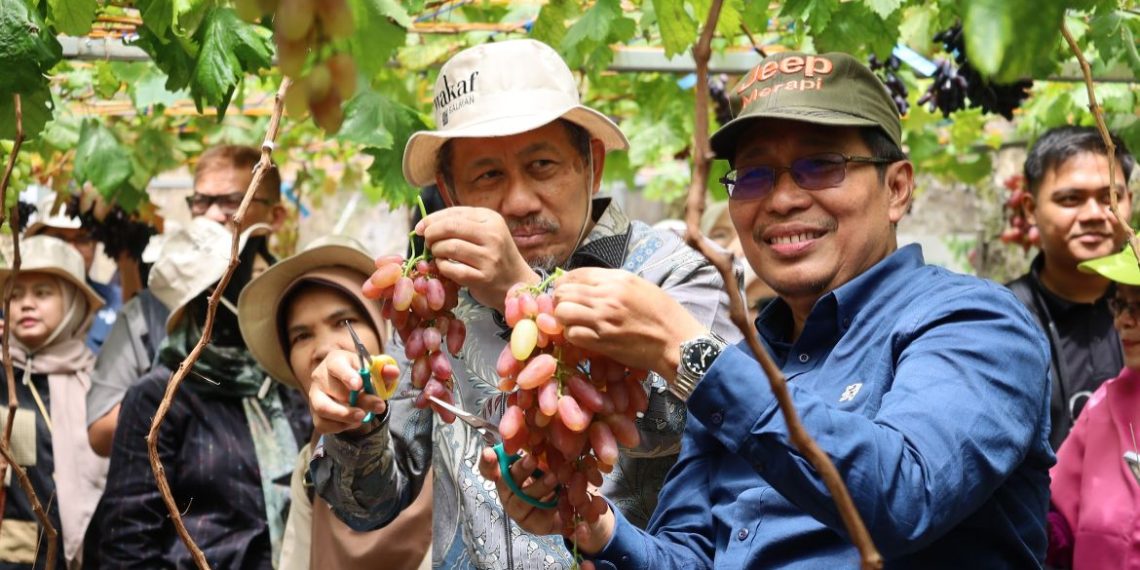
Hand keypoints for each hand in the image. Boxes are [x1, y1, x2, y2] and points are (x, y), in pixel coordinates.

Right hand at [308, 349, 392, 434]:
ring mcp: (314, 396)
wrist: (349, 388)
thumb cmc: (362, 376)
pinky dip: (340, 427)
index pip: (336, 366)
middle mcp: (320, 377)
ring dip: (345, 415)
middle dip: (359, 400)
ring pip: (323, 408)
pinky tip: (354, 422)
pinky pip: (323, 424)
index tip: (358, 385)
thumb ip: (384, 371)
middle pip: (335, 390)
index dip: (347, 375)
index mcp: (335, 361)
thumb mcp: (374, 371)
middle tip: (378, 406)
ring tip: (363, 417)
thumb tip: (392, 372)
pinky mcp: (315, 414)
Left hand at [416, 207, 539, 310]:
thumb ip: (458, 224)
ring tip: (438, 254)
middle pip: (450, 227)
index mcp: (491, 218)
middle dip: (431, 234)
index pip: (454, 213)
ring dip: (436, 251)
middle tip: (428, 242)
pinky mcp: (485, 277)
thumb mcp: (483, 232)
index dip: (431, 220)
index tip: (420, 229)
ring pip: (450, 247)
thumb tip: (423, 225)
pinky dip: (442, 267)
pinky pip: (452, 269)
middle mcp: (493, 235)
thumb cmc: (493, 254)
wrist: (516, 281)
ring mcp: (490, 257)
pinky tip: (445, 267)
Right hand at [477, 447, 613, 553]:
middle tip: (533, 459)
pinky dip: (553, 503)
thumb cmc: (556, 475)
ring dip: (538, 487)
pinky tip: (564, 495)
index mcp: (508, 473)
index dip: (487, 462)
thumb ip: (539, 445)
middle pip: (506, 482)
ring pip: (523, 500)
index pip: (489, 469)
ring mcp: (518, 510)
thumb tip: (537, 426)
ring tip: (553, 477)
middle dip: (520, 470)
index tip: (489, 452)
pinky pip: (540, 514)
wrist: (577, 506)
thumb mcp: (549, 456)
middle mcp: (509, 492)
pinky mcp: (532, 524)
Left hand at [553, 268, 705, 380]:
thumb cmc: (663, 314)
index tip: (566, 292)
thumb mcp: (640, 286)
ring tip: (573, 323)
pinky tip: (582, 336)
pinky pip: (572, 334)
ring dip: (563, 318)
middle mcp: (607, 295)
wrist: (678, 342)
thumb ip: (612, 283)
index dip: (564, 283)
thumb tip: (585, 282)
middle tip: (567, 310)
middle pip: (562, 292)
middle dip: (559, 301)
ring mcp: (603, 318)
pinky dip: (572, 335)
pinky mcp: (603, 341)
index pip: (574, 274)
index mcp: (617, 278)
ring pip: (562, 312)